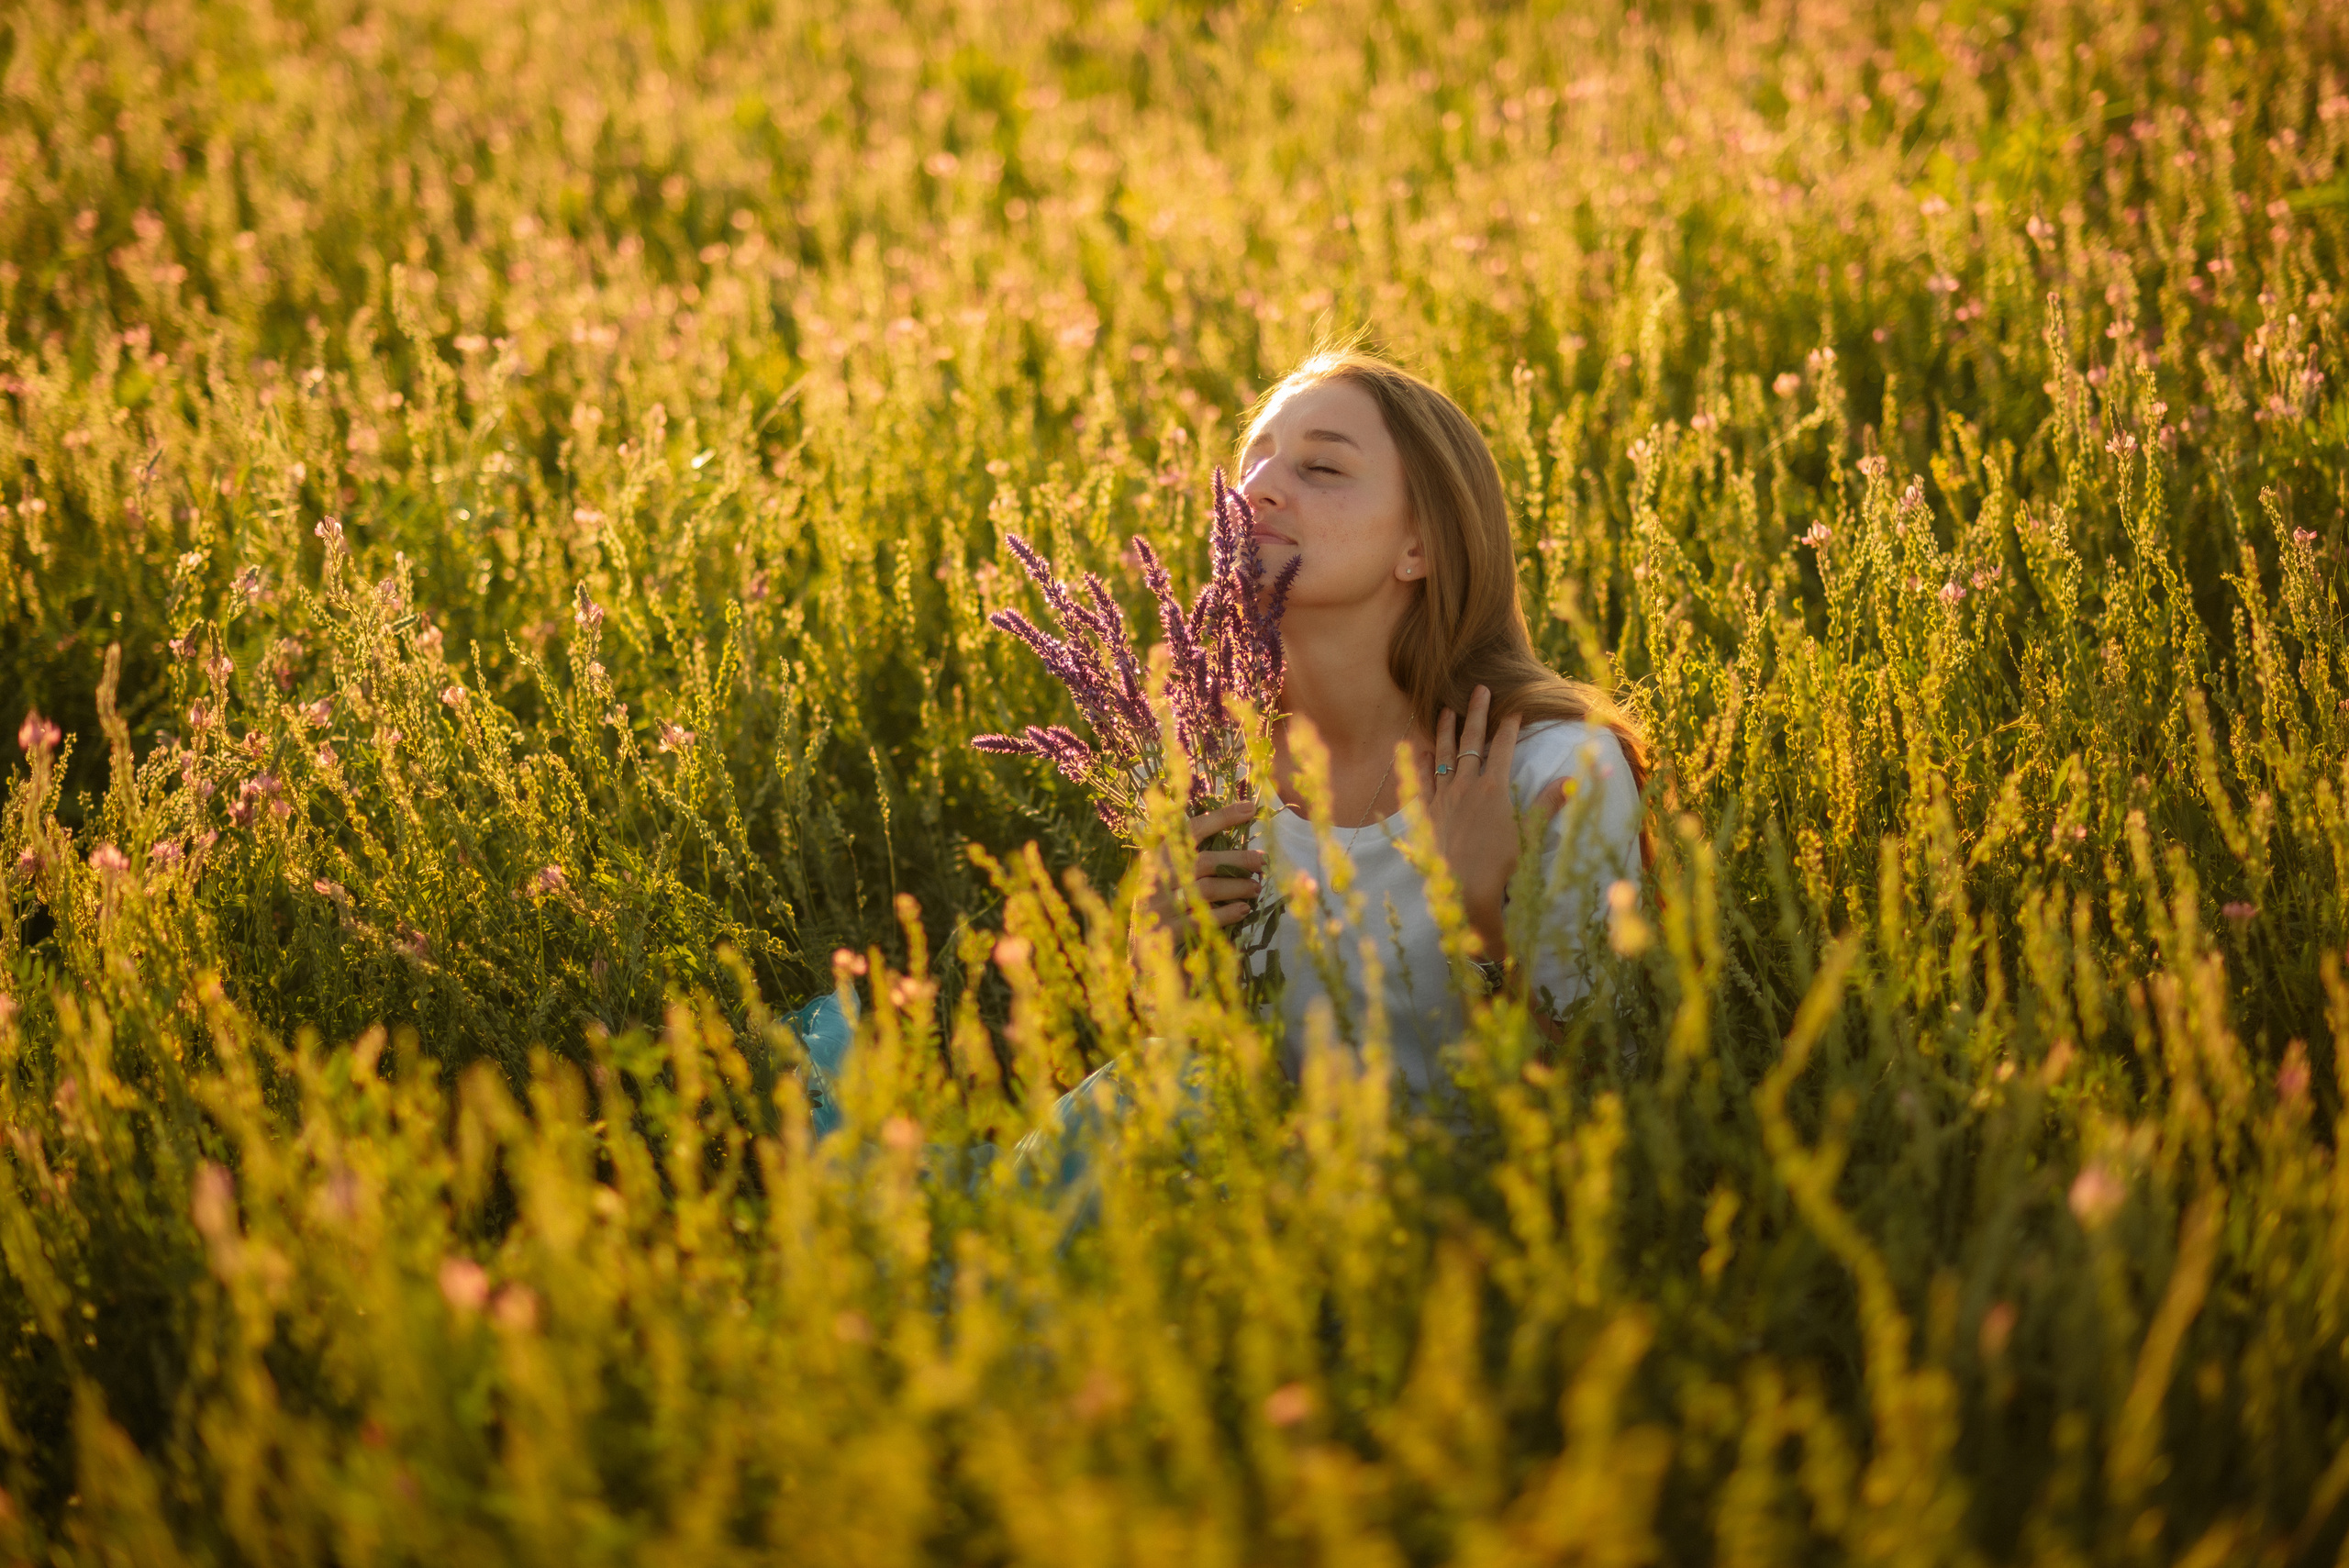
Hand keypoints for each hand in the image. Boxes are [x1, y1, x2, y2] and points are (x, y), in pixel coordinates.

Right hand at [1131, 800, 1265, 953]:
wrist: (1137, 951)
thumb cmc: (1158, 904)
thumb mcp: (1162, 873)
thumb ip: (1183, 851)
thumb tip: (1230, 832)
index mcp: (1157, 856)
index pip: (1191, 829)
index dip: (1221, 817)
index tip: (1250, 808)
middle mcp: (1157, 877)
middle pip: (1205, 862)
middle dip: (1239, 860)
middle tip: (1264, 861)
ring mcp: (1161, 906)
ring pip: (1207, 890)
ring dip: (1237, 887)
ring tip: (1256, 888)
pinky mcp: (1167, 931)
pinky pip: (1204, 919)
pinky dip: (1227, 913)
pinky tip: (1243, 910)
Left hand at [1423, 685, 1567, 958]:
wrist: (1464, 889)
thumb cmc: (1501, 866)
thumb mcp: (1529, 834)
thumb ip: (1547, 804)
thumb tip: (1571, 781)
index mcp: (1493, 789)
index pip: (1503, 748)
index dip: (1509, 726)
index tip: (1515, 708)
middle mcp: (1466, 786)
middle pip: (1472, 741)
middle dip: (1477, 713)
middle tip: (1480, 689)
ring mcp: (1443, 797)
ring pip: (1443, 754)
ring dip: (1445, 730)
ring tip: (1445, 709)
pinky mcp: (1427, 812)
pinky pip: (1421, 780)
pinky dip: (1419, 762)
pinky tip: (1417, 747)